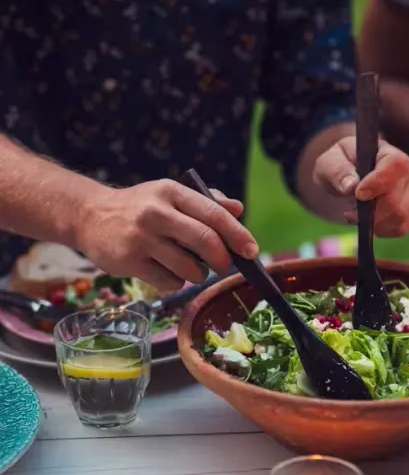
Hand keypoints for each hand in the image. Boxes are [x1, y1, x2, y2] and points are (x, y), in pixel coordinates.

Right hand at [75, 180, 258, 290]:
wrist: (90, 216)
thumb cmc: (140, 206)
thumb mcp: (170, 195)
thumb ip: (206, 201)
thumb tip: (238, 209)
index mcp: (171, 192)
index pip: (213, 213)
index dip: (237, 234)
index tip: (252, 251)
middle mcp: (156, 213)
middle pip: (205, 241)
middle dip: (222, 260)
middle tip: (224, 266)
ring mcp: (140, 238)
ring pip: (189, 268)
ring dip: (197, 274)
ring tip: (188, 266)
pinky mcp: (128, 262)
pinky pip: (168, 282)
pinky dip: (175, 282)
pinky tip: (164, 270)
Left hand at [313, 136, 408, 236]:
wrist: (348, 179)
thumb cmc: (339, 167)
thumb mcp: (329, 163)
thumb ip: (337, 171)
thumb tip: (351, 186)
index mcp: (387, 152)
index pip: (396, 165)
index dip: (378, 183)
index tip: (358, 194)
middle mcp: (408, 170)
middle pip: (396, 199)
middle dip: (369, 212)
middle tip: (349, 213)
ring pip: (400, 217)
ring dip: (374, 223)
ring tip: (357, 216)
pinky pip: (401, 227)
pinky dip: (382, 230)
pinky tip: (370, 222)